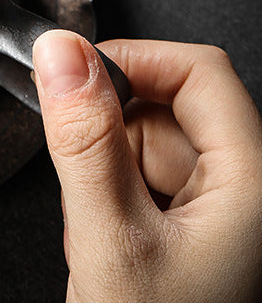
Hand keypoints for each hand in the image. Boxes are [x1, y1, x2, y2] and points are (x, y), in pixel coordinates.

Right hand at [32, 31, 261, 302]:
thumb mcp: (108, 241)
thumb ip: (83, 141)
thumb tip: (60, 54)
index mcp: (254, 183)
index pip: (197, 72)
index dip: (132, 61)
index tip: (73, 77)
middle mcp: (248, 190)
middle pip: (168, 109)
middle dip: (111, 139)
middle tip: (86, 195)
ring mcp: (223, 213)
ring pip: (149, 147)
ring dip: (107, 176)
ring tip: (100, 238)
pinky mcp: (196, 233)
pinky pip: (146, 183)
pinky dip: (113, 202)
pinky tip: (109, 249)